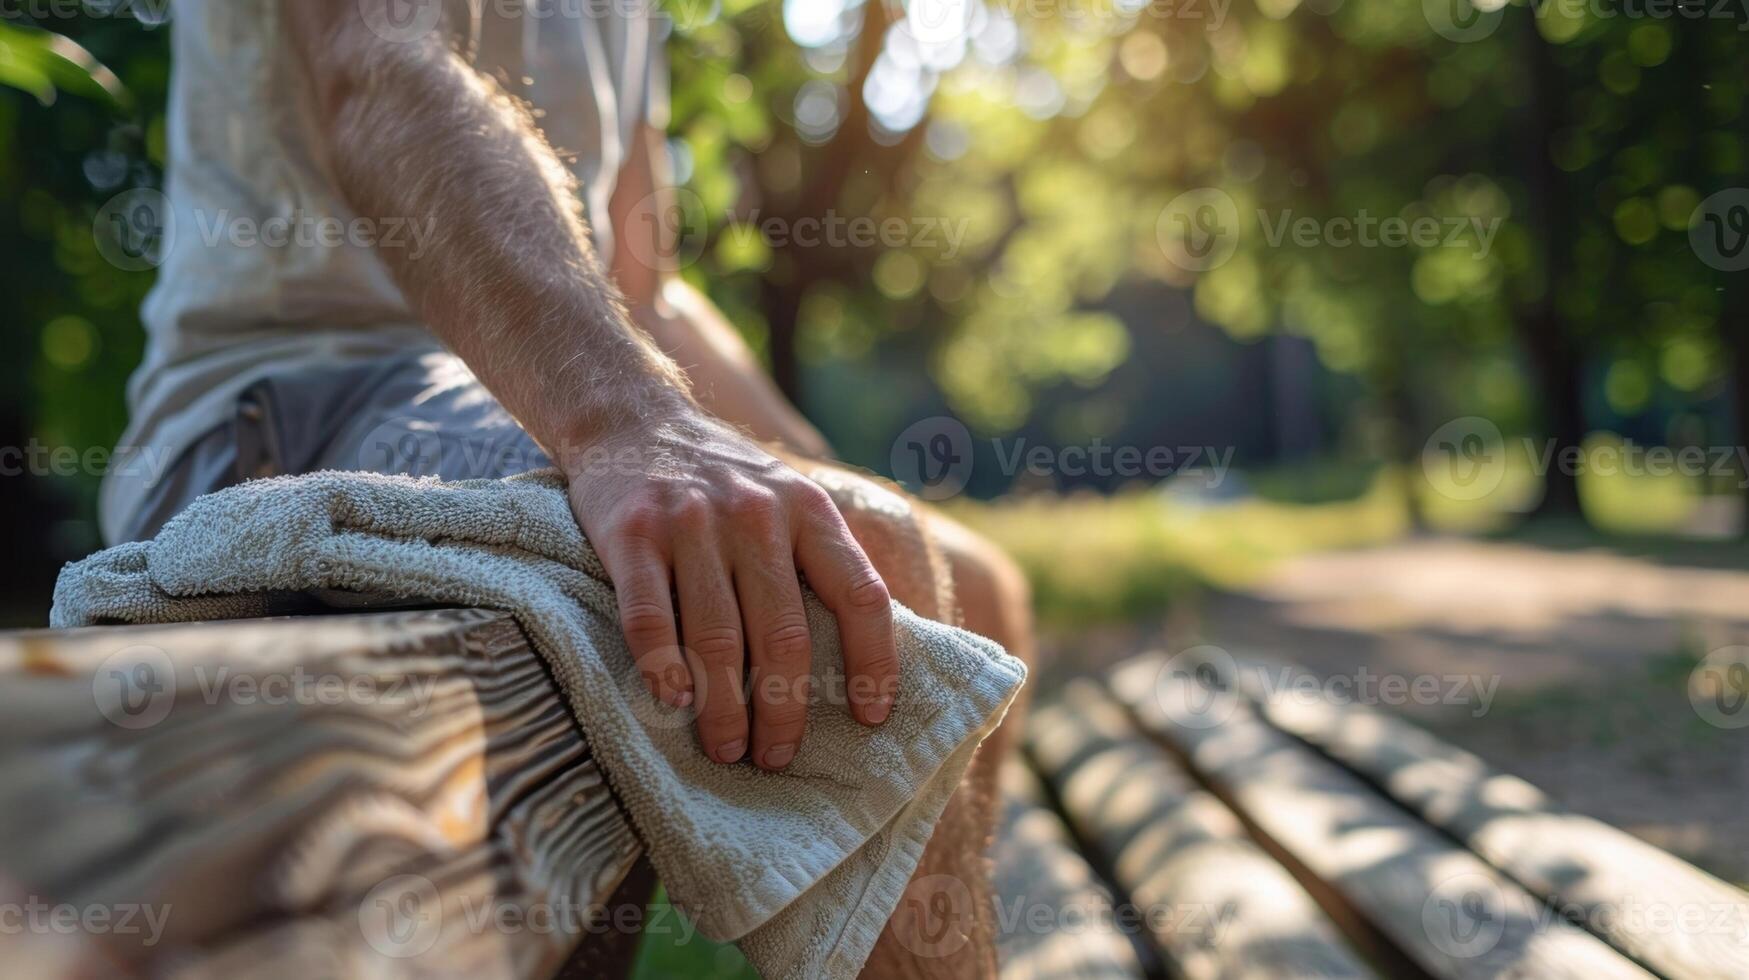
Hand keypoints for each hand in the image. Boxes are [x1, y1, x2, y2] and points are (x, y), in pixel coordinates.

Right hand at [563, 407, 898, 769]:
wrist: (632, 417)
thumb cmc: (725, 482)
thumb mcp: (790, 498)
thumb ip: (825, 559)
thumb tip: (874, 654)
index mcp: (809, 510)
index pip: (860, 596)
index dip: (874, 663)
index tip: (872, 718)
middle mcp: (756, 514)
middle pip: (784, 635)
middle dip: (785, 710)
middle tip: (777, 757)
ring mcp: (691, 522)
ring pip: (718, 638)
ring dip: (724, 708)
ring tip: (728, 749)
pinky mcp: (632, 533)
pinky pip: (649, 616)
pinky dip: (662, 667)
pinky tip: (673, 702)